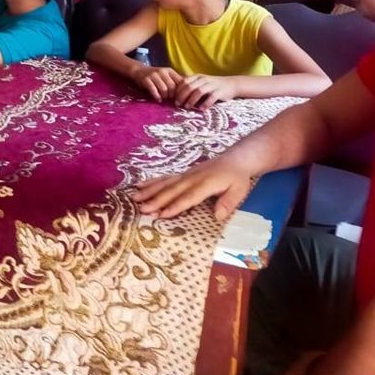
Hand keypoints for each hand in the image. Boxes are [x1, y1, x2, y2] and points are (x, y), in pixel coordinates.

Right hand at [131, 64, 184, 101]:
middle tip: (170, 99)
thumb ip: (174, 81)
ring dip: (164, 97)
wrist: (138, 70)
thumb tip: (187, 92)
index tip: (179, 97)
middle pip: (172, 87)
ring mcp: (154, 75)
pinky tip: (158, 99)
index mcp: (169, 71)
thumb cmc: (155, 76)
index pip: (180, 82)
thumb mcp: (166, 75)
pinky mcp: (146, 80)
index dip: (181, 92)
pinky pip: (154, 90)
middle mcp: (162, 71)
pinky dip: (157, 96)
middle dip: (172, 95)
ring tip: (163, 98)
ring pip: (164, 89)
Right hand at [131, 155, 252, 219]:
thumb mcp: (239, 191)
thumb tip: (217, 216)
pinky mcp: (182, 173)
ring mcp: (185, 174)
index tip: (161, 215)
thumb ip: (228, 203)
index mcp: (206, 184)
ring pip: (165, 183)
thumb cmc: (237, 178)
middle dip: (156, 200)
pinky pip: (165, 178)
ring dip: (149, 191)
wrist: (236, 159)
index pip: (188, 197)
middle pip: (172, 190)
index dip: (175, 206)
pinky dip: (152, 182)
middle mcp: (192, 178)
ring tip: (134, 198)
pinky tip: (140, 185)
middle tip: (142, 210)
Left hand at [173, 74, 236, 108]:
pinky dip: (205, 104)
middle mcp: (204, 79)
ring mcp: (212, 85)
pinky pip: (211, 98)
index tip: (173, 99)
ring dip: (191, 100)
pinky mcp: (220, 92)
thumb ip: (191, 86)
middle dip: (182, 96)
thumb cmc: (213, 86)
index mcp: (198, 77)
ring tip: (187, 107)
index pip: (184, 81)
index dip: (177, 90)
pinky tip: (201, 109)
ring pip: (199, 91)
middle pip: (189, 87)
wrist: (231, 84)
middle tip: (177, 104)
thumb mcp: (201, 82)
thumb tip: (176, 95)